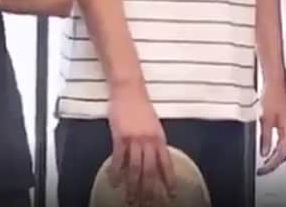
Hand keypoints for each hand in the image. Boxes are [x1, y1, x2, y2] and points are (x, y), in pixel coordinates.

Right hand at [105, 82, 174, 201]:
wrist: (129, 89)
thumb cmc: (141, 106)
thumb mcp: (153, 125)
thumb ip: (155, 141)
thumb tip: (156, 159)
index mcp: (159, 138)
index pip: (166, 163)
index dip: (169, 180)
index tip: (171, 194)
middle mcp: (149, 140)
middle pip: (151, 170)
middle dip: (150, 189)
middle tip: (147, 203)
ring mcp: (134, 139)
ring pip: (135, 168)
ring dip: (132, 186)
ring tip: (130, 199)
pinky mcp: (120, 136)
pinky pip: (119, 159)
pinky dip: (116, 172)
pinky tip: (114, 182)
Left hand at [256, 86, 285, 175]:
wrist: (280, 79)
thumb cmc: (274, 93)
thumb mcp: (266, 118)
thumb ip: (265, 136)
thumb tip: (264, 150)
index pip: (282, 155)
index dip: (271, 165)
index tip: (263, 170)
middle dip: (275, 162)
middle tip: (264, 168)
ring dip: (278, 154)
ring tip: (267, 160)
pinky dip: (281, 144)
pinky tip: (274, 144)